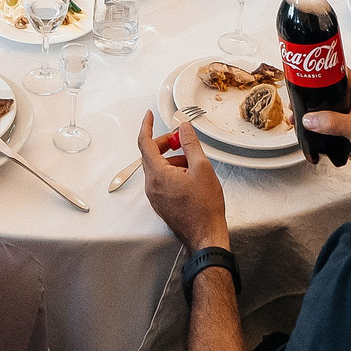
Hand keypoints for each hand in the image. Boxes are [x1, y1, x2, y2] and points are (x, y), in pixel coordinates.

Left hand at [138, 112, 229, 249]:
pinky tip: (189, 176)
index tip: (149, 115)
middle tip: (181, 139)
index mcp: (158, 174)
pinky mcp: (161, 203)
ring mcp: (155, 196)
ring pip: (158, 168)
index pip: (144, 143)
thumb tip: (183, 127)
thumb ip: (190, 144)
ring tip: (192, 162)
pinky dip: (172, 172)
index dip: (146, 126)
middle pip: (151, 155)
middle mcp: (152, 185)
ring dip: (172, 159)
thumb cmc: (205, 208)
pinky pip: (162, 180)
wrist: (205, 236)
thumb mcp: (202, 168)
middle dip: (165, 143)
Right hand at [298, 71, 350, 181]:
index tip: (304, 71)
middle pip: (325, 90)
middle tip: (295, 96)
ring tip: (296, 115)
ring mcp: (348, 114)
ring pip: (324, 108)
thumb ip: (332, 122)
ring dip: (311, 112)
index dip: (319, 68)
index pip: (335, 70)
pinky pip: (325, 123)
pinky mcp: (344, 129)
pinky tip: (307, 130)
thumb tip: (310, 119)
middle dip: (309, 94)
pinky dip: (315, 126)